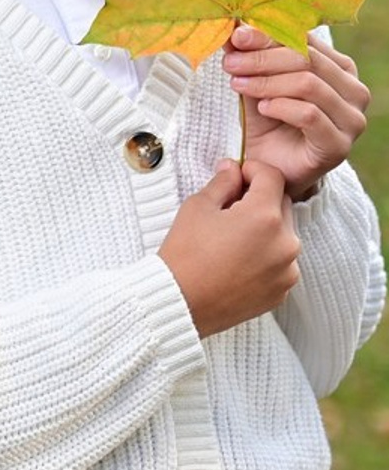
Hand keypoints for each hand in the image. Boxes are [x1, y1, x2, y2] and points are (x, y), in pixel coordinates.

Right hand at [159, 160, 299, 337]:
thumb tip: (232, 169)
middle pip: (282, 204)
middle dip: (259, 199)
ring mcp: (288, 270)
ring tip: (232, 237)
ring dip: (265, 228)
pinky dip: (266, 254)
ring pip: (284, 234)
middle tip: (230, 206)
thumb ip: (222, 183)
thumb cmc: (185, 252)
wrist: (181, 301)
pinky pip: (281, 261)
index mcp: (264, 216)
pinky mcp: (283, 290)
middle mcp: (285, 242)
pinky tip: (238, 259)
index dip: (252, 170)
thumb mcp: (198, 206)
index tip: (236, 176)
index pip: (272, 177)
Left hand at [223, 25, 369, 198]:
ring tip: (239, 85)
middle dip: (262, 58)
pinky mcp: (339, 146)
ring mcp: (351, 120)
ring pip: (308, 85)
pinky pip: (309, 115)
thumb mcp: (256, 79)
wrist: (270, 165)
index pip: (306, 40)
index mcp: (340, 68)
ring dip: (266, 82)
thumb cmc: (268, 119)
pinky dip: (280, 106)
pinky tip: (263, 108)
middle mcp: (354, 91)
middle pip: (307, 59)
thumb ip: (248, 54)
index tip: (236, 36)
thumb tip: (233, 27)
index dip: (268, 34)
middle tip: (231, 63)